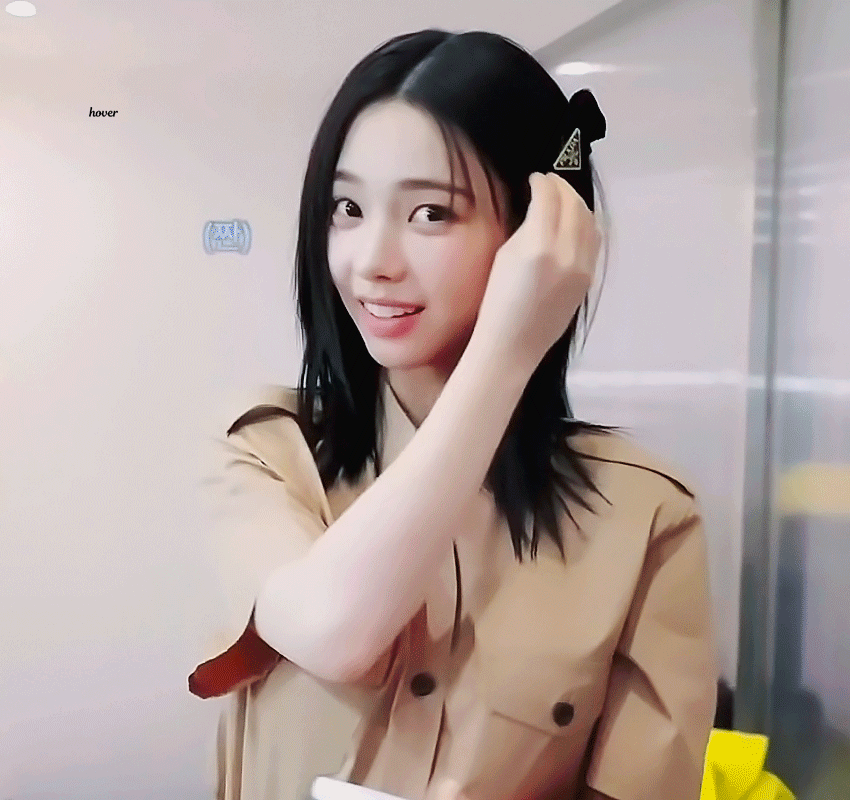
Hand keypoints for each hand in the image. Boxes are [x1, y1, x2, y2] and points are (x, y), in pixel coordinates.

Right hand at [471, 172, 600, 373]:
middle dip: (562, 188)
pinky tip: (573, 223)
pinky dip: (585, 224)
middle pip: (573, 205)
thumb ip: (527, 229)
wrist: (513, 347)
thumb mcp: (505, 258)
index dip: (542, 183)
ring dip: (576, 203)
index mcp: (539, 246)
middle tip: (549, 182)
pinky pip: (594, 241)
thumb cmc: (497, 304)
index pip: (549, 198)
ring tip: (563, 198)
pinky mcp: (589, 279)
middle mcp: (567, 254)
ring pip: (590, 221)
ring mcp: (583, 267)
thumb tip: (540, 208)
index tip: (535, 178)